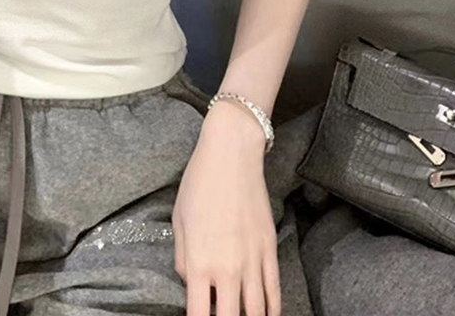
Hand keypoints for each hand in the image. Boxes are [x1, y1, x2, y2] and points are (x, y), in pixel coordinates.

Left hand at [172, 100, 280, 315]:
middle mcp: (227, 268)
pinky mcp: (270, 248)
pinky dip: (273, 310)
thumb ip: (183, 260)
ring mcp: (252, 260)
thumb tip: (192, 283)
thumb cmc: (199, 183)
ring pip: (257, 312)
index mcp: (199, 263)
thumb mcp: (179, 221)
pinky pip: (275, 290)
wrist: (231, 154)